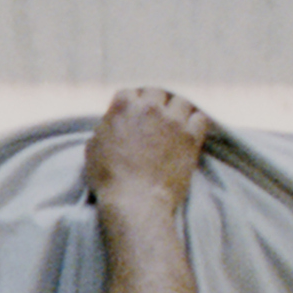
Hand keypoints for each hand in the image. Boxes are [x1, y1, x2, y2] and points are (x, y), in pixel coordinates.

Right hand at [86, 85, 211, 213]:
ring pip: (181, 101)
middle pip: (156, 92)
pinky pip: (200, 118)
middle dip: (153, 103)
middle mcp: (150, 107)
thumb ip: (105, 128)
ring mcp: (173, 120)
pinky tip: (189, 131)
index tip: (130, 116)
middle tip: (151, 119)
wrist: (135, 200)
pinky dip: (195, 123)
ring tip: (172, 123)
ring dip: (176, 110)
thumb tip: (111, 123)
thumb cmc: (109, 179)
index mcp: (123, 106)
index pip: (128, 92)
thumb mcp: (92, 149)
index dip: (129, 104)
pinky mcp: (191, 136)